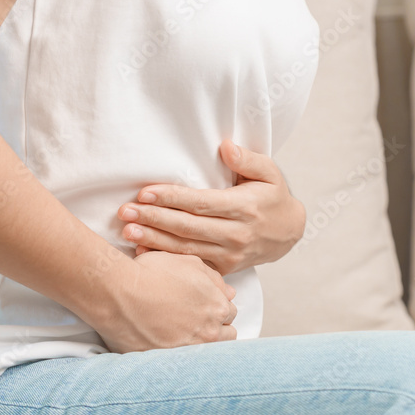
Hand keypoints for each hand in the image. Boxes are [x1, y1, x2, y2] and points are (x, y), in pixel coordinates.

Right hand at [95, 250, 237, 352]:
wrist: (118, 293)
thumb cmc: (152, 273)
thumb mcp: (189, 263)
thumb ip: (214, 279)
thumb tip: (229, 292)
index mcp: (217, 308)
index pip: (229, 313)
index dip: (215, 307)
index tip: (202, 306)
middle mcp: (209, 332)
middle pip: (225, 335)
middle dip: (214, 327)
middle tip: (194, 320)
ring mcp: (189, 350)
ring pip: (208, 353)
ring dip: (201, 344)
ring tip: (183, 334)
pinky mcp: (168, 363)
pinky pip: (182, 364)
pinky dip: (179, 356)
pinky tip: (167, 343)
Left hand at [116, 139, 306, 276]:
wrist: (288, 233)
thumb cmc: (273, 197)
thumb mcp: (271, 172)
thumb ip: (248, 160)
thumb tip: (226, 147)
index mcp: (244, 208)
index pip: (201, 203)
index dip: (172, 198)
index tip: (145, 192)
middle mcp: (236, 234)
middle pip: (187, 226)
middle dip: (154, 218)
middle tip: (125, 212)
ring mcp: (229, 254)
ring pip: (185, 247)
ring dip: (154, 239)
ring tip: (127, 231)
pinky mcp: (224, 267)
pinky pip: (191, 262)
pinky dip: (166, 258)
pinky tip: (143, 251)